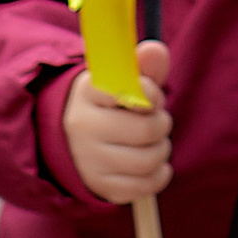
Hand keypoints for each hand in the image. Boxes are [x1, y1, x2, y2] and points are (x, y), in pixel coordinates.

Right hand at [62, 39, 174, 203]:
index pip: (130, 91)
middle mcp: (83, 126)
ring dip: (162, 149)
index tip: (152, 97)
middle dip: (162, 123)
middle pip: (146, 129)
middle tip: (157, 120)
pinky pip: (145, 185)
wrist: (75, 140)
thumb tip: (156, 51)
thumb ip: (143, 65)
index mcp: (88, 92)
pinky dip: (159, 174)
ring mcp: (89, 161)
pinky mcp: (101, 187)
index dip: (152, 95)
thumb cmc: (110, 104)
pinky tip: (154, 163)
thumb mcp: (121, 79)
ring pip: (148, 159)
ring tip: (154, 141)